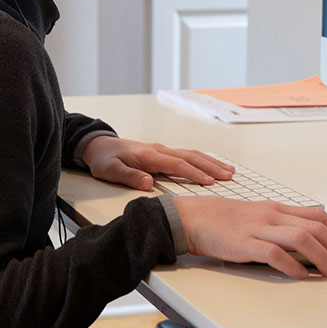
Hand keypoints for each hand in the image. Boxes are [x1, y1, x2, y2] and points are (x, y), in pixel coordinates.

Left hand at [81, 136, 233, 190]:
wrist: (97, 145)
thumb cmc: (104, 159)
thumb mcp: (110, 170)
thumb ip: (129, 176)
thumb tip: (148, 182)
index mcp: (148, 155)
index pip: (176, 164)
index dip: (194, 173)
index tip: (210, 182)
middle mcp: (158, 150)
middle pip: (190, 157)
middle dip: (210, 166)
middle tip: (229, 175)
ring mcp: (161, 150)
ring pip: (191, 154)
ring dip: (210, 162)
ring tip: (228, 171)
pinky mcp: (161, 153)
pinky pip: (186, 155)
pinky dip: (202, 160)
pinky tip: (211, 165)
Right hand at [174, 196, 326, 278]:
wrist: (193, 217)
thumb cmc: (224, 219)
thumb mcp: (258, 215)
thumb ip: (281, 223)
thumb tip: (308, 238)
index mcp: (277, 208)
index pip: (319, 216)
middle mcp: (272, 216)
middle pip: (317, 228)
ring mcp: (259, 229)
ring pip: (302, 238)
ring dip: (323, 257)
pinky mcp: (245, 244)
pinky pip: (274, 253)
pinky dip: (291, 265)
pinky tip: (300, 275)